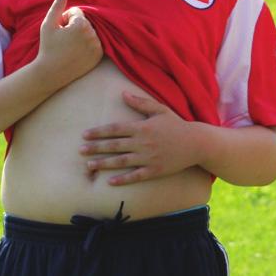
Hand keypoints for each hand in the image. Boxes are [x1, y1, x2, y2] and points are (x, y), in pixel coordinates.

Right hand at [35, 0, 102, 86]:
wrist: (51, 73)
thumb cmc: (48, 47)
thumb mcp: (48, 24)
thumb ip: (58, 5)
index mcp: (80, 24)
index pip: (77, 12)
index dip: (65, 20)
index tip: (60, 31)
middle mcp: (92, 34)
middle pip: (85, 21)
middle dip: (74, 27)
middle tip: (64, 39)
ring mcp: (97, 45)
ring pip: (90, 31)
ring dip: (82, 35)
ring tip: (70, 46)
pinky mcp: (99, 55)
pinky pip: (96, 42)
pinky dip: (88, 44)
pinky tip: (77, 52)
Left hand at [80, 92, 198, 184]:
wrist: (195, 142)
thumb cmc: (176, 124)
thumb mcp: (160, 109)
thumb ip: (140, 102)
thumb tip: (122, 94)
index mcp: (142, 127)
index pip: (115, 129)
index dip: (99, 132)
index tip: (84, 135)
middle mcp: (142, 142)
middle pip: (114, 146)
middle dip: (95, 148)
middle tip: (80, 150)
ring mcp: (148, 157)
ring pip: (121, 161)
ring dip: (103, 164)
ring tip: (88, 166)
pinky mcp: (154, 170)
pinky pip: (135, 176)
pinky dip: (122, 179)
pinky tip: (109, 182)